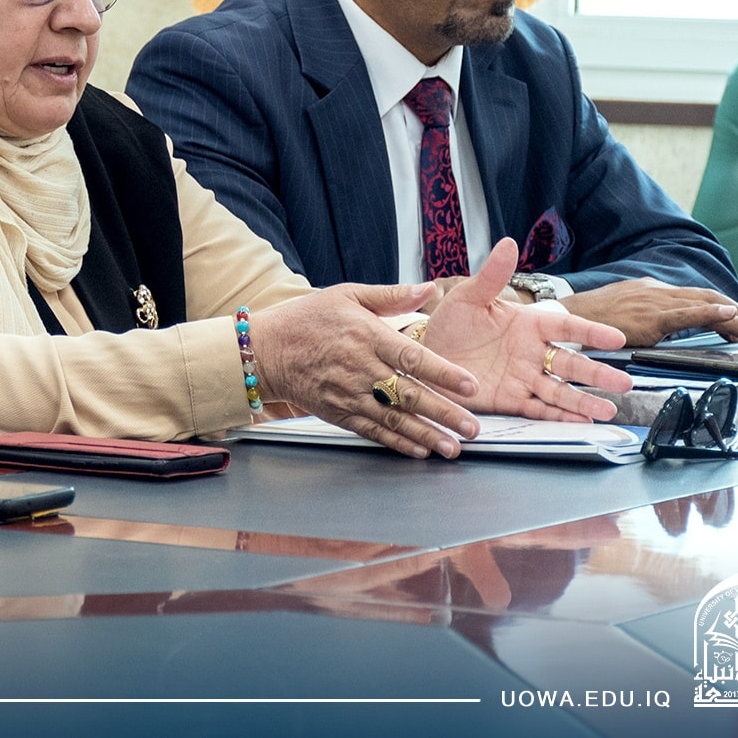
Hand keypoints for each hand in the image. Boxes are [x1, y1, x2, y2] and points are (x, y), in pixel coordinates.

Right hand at [254, 283, 481, 458]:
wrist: (265, 350)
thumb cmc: (308, 319)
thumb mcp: (347, 295)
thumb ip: (390, 295)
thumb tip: (429, 289)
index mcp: (365, 335)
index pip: (412, 358)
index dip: (443, 373)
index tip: (469, 385)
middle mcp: (359, 367)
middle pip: (408, 394)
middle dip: (444, 413)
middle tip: (472, 427)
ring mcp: (347, 393)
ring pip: (393, 418)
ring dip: (426, 434)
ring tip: (452, 447)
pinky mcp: (337, 411)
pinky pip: (371, 430)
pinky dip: (396, 441)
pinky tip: (418, 449)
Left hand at [423, 239, 634, 421]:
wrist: (426, 356)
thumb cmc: (449, 324)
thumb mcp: (468, 297)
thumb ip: (491, 275)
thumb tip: (508, 244)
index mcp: (526, 324)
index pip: (565, 326)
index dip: (591, 331)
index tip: (617, 338)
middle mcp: (531, 353)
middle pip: (571, 363)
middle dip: (598, 373)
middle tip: (623, 382)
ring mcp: (523, 378)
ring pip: (560, 390)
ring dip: (584, 401)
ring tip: (607, 409)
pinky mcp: (511, 400)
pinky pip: (539, 409)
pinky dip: (559, 417)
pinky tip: (580, 422)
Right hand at [558, 278, 737, 346]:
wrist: (563, 317)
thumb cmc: (587, 320)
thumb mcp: (621, 314)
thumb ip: (644, 319)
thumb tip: (661, 330)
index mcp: (649, 291)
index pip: (694, 297)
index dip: (720, 307)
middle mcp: (655, 292)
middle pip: (706, 297)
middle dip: (736, 313)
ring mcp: (653, 303)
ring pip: (704, 305)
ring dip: (734, 317)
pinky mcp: (650, 318)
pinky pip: (687, 314)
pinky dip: (712, 312)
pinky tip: (730, 315)